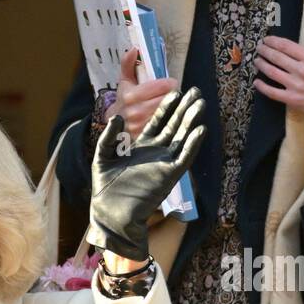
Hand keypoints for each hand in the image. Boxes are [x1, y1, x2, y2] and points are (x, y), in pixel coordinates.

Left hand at [87, 87, 206, 259]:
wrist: (110, 213)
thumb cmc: (105, 187)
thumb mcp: (102, 155)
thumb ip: (110, 136)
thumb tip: (118, 116)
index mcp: (141, 147)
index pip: (158, 122)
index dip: (168, 107)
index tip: (177, 91)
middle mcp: (156, 153)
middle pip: (174, 126)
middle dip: (185, 109)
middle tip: (197, 91)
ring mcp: (164, 163)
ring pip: (182, 138)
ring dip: (192, 121)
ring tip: (201, 104)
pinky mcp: (169, 175)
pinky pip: (184, 157)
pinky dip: (193, 144)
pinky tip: (200, 129)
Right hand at [110, 46, 178, 139]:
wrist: (114, 127)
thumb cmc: (123, 102)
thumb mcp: (124, 83)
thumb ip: (128, 65)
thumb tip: (134, 49)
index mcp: (131, 96)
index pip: (162, 86)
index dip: (170, 84)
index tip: (172, 83)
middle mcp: (136, 112)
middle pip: (168, 100)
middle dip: (174, 96)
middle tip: (176, 94)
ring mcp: (142, 127)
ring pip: (169, 114)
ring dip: (175, 109)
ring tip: (176, 105)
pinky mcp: (147, 138)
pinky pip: (166, 128)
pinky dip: (172, 122)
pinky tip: (172, 118)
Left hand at [254, 20, 303, 136]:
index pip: (286, 46)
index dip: (274, 41)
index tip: (267, 39)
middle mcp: (301, 69)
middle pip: (277, 57)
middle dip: (265, 51)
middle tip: (259, 48)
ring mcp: (296, 85)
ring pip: (272, 72)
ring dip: (262, 65)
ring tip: (256, 60)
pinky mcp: (293, 100)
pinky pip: (273, 92)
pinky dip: (262, 87)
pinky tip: (256, 82)